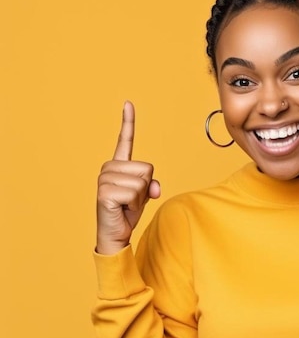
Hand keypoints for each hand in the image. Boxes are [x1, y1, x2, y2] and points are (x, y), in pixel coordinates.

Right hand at [96, 102, 160, 254]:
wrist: (116, 234)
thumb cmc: (128, 212)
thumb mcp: (144, 195)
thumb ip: (151, 185)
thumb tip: (154, 186)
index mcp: (118, 165)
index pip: (125, 140)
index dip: (128, 122)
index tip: (128, 103)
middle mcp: (109, 168)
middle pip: (147, 168)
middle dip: (145, 188)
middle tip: (131, 200)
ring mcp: (104, 179)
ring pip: (142, 182)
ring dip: (140, 198)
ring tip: (126, 205)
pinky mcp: (105, 192)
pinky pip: (135, 193)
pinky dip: (134, 205)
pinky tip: (121, 209)